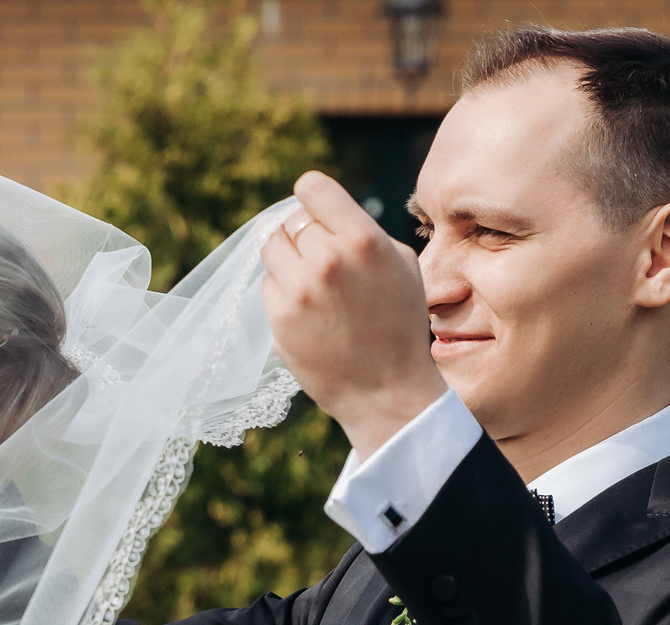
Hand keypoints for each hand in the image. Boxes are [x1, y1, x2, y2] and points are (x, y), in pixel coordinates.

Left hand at [260, 171, 444, 456]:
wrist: (386, 390)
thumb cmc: (399, 324)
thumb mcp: (402, 264)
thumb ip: (364, 230)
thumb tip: (327, 213)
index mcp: (362, 240)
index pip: (313, 188)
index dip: (312, 197)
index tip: (315, 212)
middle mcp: (327, 260)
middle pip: (291, 221)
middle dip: (304, 236)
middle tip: (320, 260)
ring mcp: (299, 290)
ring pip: (271, 247)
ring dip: (286, 257)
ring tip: (309, 278)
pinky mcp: (280, 317)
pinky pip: (267, 283)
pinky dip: (281, 289)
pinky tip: (306, 308)